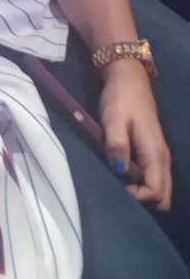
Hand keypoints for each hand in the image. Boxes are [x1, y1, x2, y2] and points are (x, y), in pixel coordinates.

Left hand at [99, 61, 171, 208]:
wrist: (128, 77)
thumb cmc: (121, 98)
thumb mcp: (114, 120)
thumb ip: (117, 145)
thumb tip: (120, 171)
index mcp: (156, 154)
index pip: (156, 193)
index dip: (137, 197)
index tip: (116, 186)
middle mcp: (163, 159)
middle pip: (163, 198)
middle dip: (142, 201)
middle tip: (118, 188)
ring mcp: (159, 156)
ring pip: (159, 189)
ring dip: (141, 192)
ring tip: (118, 182)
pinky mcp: (153, 152)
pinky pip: (154, 179)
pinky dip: (141, 183)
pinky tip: (122, 173)